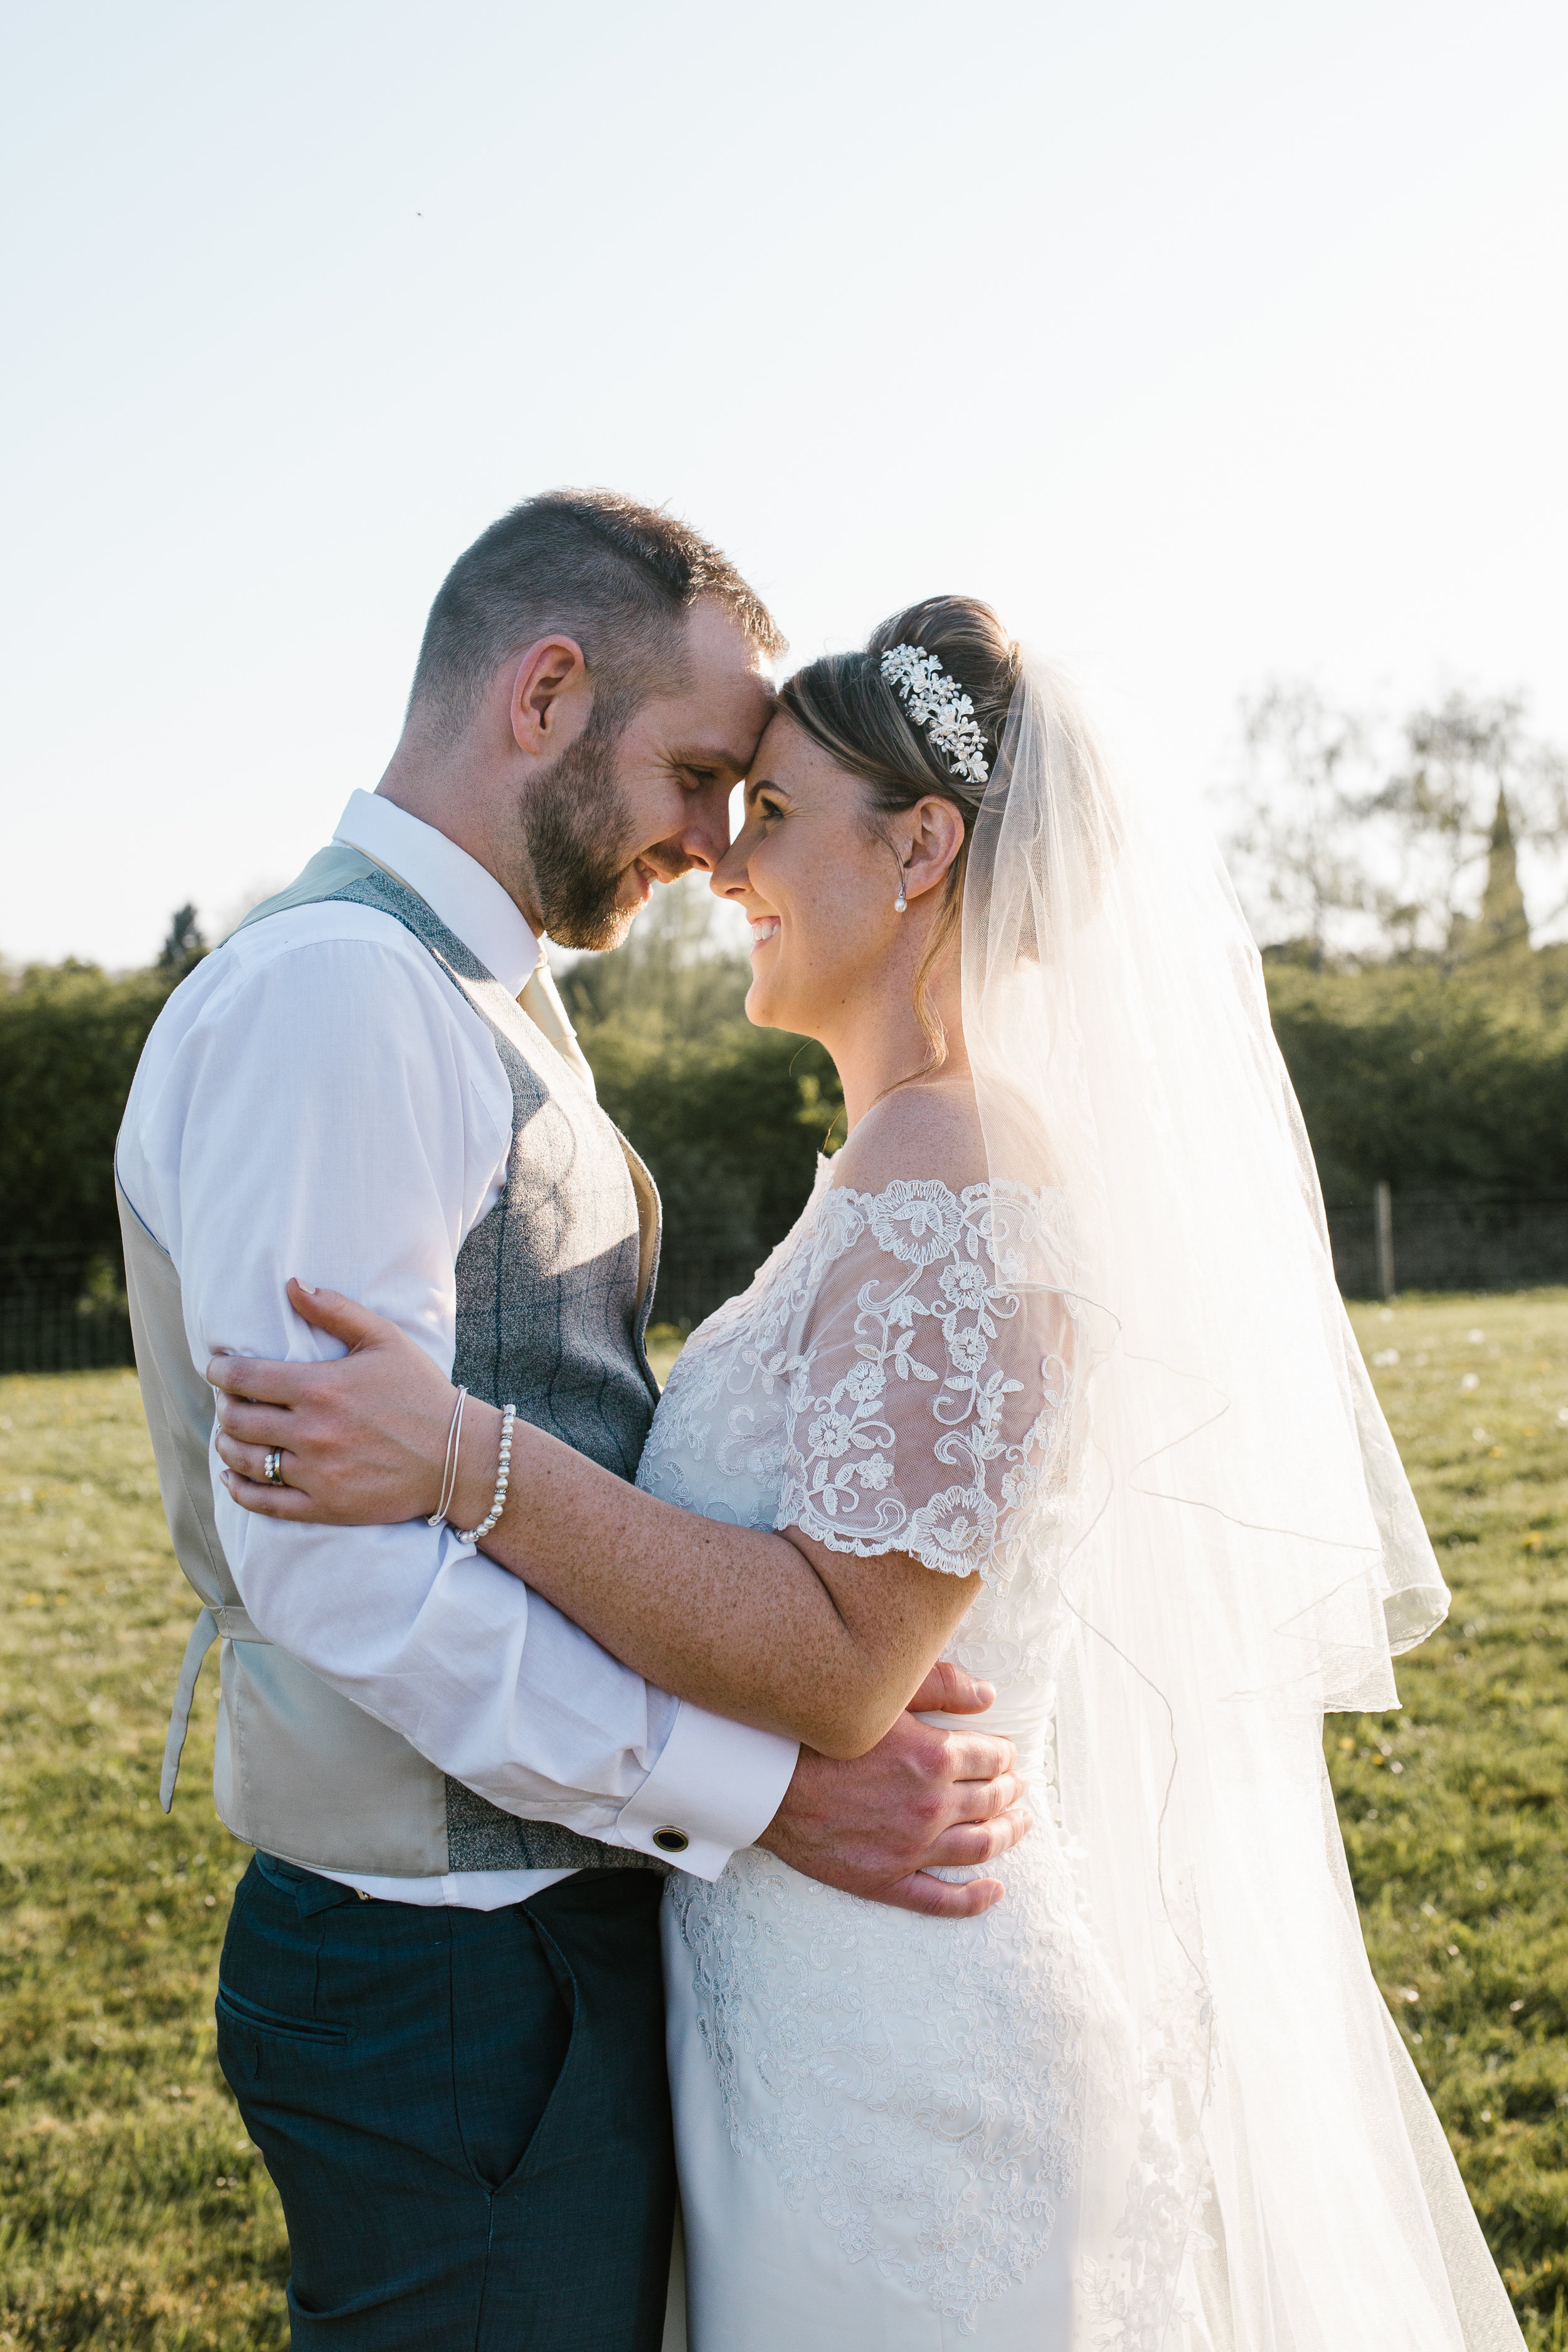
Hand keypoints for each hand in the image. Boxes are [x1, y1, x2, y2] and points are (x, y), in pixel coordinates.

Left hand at [208, 1280, 484, 1524]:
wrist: (458, 1457)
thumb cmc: (422, 1392)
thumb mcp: (385, 1339)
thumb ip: (336, 1309)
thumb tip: (292, 1284)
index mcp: (321, 1388)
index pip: (245, 1379)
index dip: (220, 1371)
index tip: (216, 1368)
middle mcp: (312, 1432)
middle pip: (238, 1420)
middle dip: (225, 1407)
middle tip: (228, 1402)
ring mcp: (317, 1473)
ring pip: (246, 1461)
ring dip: (226, 1445)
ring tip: (228, 1436)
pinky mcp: (325, 1506)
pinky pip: (264, 1502)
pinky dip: (239, 1490)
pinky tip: (233, 1477)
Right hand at [757, 1662, 1030, 1919]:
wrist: (763, 1782)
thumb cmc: (817, 1731)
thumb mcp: (881, 1695)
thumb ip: (940, 1685)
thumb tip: (989, 1696)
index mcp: (932, 1758)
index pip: (992, 1757)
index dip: (1004, 1753)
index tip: (1005, 1752)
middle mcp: (930, 1806)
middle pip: (991, 1800)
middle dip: (1009, 1789)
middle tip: (1015, 1784)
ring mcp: (910, 1849)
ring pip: (979, 1846)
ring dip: (1007, 1834)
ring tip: (1019, 1824)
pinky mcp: (885, 1880)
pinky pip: (941, 1899)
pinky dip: (974, 1898)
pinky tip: (993, 1890)